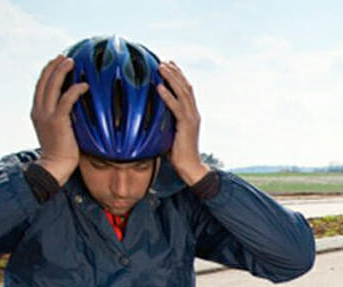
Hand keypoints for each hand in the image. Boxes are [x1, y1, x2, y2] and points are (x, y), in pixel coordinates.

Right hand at [31, 55, 87, 184]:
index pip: (41, 86)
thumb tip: (76, 111)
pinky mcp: (57, 121)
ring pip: (52, 86)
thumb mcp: (58, 131)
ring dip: (62, 71)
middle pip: (44, 81)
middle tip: (65, 57)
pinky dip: (75, 90)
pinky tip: (84, 85)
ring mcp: (46, 115)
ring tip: (71, 62)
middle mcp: (39, 110)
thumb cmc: (60, 153)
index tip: (57, 62)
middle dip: (54, 66)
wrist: (54, 167)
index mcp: (37, 112)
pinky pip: (66, 100)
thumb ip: (62, 118)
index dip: (48, 72)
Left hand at [157, 61, 211, 185]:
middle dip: (175, 72)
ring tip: (161, 67)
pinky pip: (176, 107)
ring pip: (183, 93)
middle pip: (186, 87)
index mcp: (191, 114)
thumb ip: (163, 121)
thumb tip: (148, 115)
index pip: (186, 90)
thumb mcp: (169, 133)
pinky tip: (159, 87)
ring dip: (171, 78)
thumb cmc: (178, 154)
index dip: (178, 76)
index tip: (169, 65)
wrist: (190, 168)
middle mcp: (194, 113)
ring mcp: (192, 118)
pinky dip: (168, 96)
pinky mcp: (187, 126)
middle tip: (163, 61)